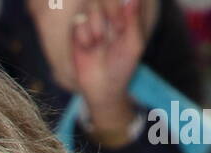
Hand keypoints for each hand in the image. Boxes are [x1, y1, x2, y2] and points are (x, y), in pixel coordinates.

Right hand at [28, 0, 144, 119]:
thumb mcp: (134, 45)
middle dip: (109, 16)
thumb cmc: (121, 66)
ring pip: (91, 7)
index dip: (118, 10)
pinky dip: (84, 37)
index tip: (120, 29)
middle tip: (111, 36)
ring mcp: (91, 19)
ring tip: (99, 45)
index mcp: (123, 13)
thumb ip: (135, 20)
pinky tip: (88, 47)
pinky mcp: (76, 29)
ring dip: (96, 29)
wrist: (101, 87)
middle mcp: (107, 13)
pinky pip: (78, 22)